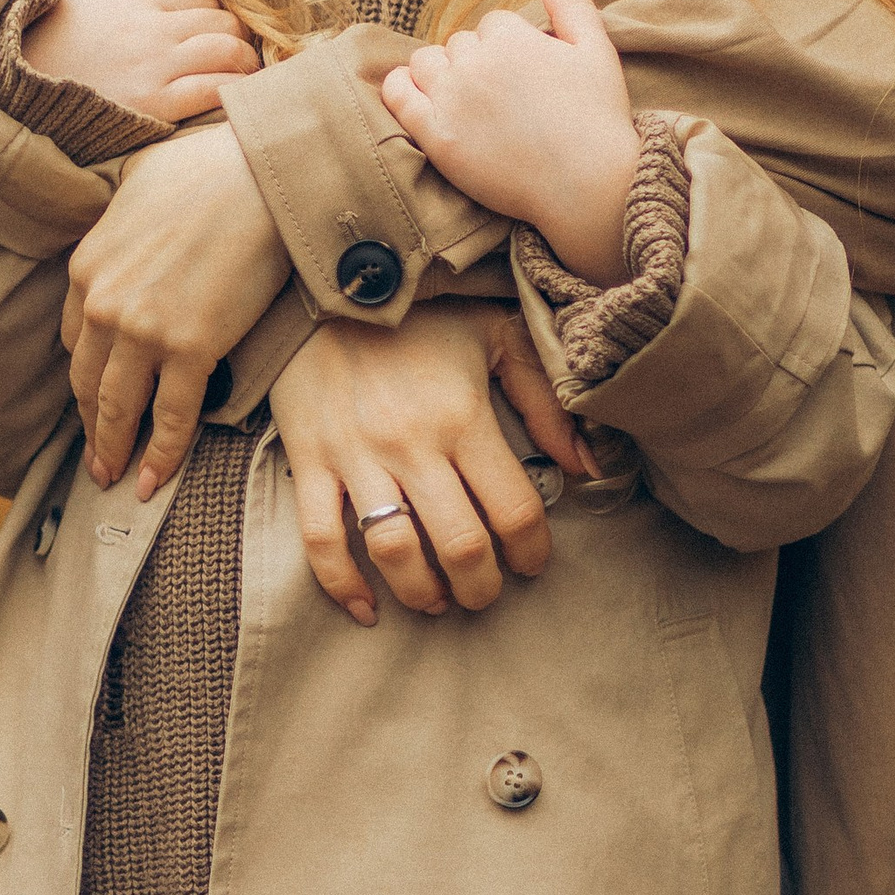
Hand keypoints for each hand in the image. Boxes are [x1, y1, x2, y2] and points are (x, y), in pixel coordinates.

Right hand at [29, 0, 255, 121]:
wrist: (15, 92)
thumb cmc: (45, 42)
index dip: (212, 13)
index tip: (211, 31)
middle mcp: (151, 26)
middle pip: (223, 21)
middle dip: (235, 36)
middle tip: (234, 54)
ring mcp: (155, 65)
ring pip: (229, 51)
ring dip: (245, 62)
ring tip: (243, 75)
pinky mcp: (155, 104)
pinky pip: (216, 88)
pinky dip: (235, 89)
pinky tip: (236, 96)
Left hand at [64, 120, 292, 496]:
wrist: (258, 173)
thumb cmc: (208, 166)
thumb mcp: (138, 183)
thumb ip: (122, 218)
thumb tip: (134, 220)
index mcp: (86, 267)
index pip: (74, 339)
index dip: (85, 375)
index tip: (95, 395)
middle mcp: (103, 304)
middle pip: (88, 382)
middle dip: (91, 425)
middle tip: (96, 457)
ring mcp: (144, 331)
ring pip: (119, 408)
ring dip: (114, 450)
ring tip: (114, 479)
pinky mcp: (191, 348)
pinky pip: (173, 416)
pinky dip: (162, 454)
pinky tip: (154, 480)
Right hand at [269, 304, 572, 624]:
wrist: (330, 285)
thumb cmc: (423, 316)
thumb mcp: (496, 336)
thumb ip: (545, 399)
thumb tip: (585, 465)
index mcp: (463, 416)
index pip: (513, 510)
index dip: (532, 552)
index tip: (532, 563)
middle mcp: (412, 443)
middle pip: (459, 546)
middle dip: (481, 588)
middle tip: (486, 592)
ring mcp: (356, 455)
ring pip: (393, 552)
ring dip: (421, 593)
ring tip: (436, 600)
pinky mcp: (309, 460)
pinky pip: (320, 538)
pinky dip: (340, 585)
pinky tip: (366, 609)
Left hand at [379, 0, 639, 281]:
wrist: (589, 188)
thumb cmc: (598, 119)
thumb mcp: (598, 51)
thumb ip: (572, 5)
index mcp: (512, 37)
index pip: (494, 24)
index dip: (511, 48)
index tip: (528, 76)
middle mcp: (476, 63)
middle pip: (461, 43)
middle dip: (479, 62)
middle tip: (506, 97)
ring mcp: (452, 100)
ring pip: (428, 63)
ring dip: (443, 74)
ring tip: (471, 100)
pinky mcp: (436, 136)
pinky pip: (399, 95)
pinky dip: (402, 88)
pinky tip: (415, 94)